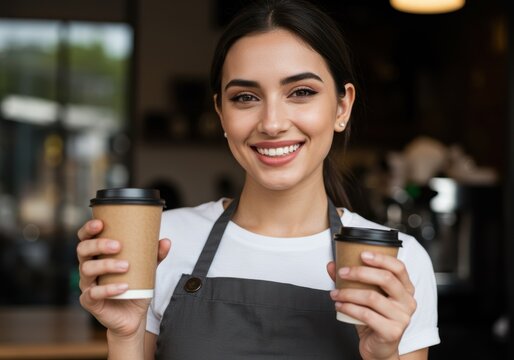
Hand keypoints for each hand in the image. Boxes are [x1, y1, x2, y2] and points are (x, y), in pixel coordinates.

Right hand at [76, 219, 170, 337]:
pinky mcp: (90, 302)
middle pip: (82, 250)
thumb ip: (155, 255)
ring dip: (106, 265)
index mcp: (98, 255)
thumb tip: (166, 241)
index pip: (85, 238)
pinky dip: (108, 289)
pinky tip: (123, 287)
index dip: (88, 229)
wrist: (133, 316)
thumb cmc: (136, 287)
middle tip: (118, 246)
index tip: (100, 223)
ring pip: (86, 270)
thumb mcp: (147, 269)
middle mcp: (88, 267)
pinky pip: (93, 293)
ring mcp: (87, 285)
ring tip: (126, 266)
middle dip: (98, 245)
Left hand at [327, 252, 416, 359]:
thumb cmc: (374, 319)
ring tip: (336, 293)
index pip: (398, 267)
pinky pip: (366, 315)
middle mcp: (407, 302)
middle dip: (360, 272)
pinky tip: (340, 305)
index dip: (381, 258)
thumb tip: (332, 265)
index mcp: (405, 289)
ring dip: (348, 293)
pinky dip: (349, 308)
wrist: (379, 348)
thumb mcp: (365, 296)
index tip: (362, 254)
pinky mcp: (392, 331)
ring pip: (372, 297)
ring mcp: (402, 317)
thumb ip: (351, 280)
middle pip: (386, 279)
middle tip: (342, 272)